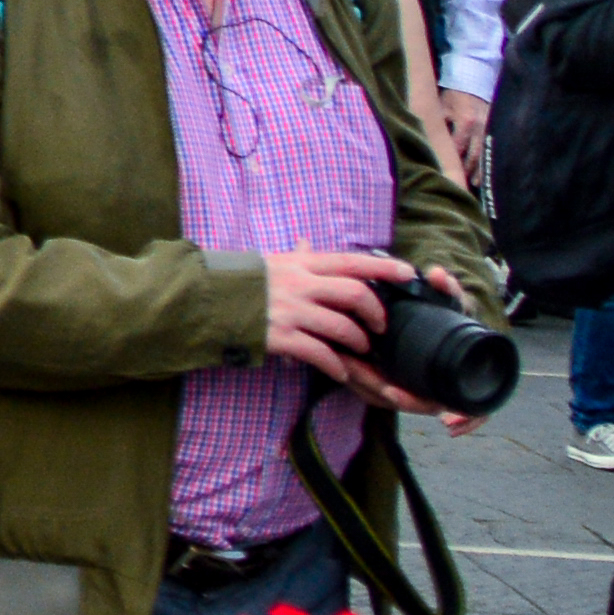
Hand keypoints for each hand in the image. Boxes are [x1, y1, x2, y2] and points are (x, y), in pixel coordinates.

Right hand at [255, 244, 406, 385]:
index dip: (383, 266)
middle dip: (376, 312)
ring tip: (360, 350)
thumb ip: (296, 258)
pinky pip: (320, 354)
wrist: (204, 300)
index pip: (351, 261)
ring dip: (358, 342)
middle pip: (356, 293)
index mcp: (301, 263)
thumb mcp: (271, 263)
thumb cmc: (242, 282)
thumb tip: (308, 243)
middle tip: (382, 326)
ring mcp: (291, 311)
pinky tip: (338, 371)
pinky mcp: (281, 337)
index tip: (408, 273)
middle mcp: (300, 284)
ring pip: (343, 327)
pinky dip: (335, 366)